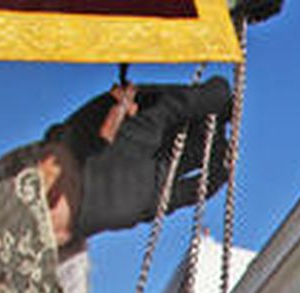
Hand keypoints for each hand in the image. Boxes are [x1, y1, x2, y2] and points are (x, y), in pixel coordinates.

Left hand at [48, 77, 232, 237]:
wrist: (69, 188)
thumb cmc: (96, 140)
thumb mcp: (145, 111)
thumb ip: (185, 102)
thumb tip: (222, 87)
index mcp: (136, 109)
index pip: (182, 99)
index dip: (206, 99)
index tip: (228, 99)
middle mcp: (145, 137)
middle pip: (191, 129)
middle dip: (212, 125)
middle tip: (230, 122)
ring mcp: (150, 168)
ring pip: (194, 158)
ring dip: (215, 153)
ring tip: (228, 148)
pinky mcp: (155, 198)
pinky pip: (191, 189)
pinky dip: (209, 182)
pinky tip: (224, 172)